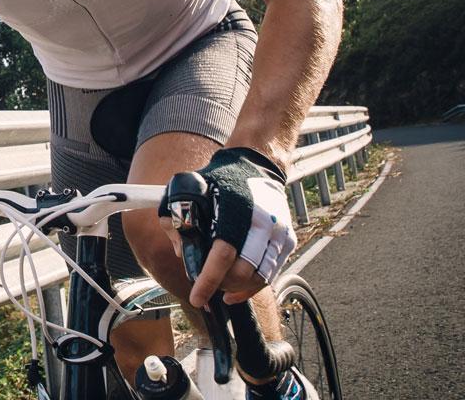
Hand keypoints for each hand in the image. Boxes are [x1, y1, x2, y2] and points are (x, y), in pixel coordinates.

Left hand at [184, 147, 295, 307]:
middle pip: (243, 271)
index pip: (223, 254)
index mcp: (235, 210)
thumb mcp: (186, 191)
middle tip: (207, 286)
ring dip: (238, 289)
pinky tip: (236, 292)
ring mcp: (278, 231)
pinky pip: (272, 273)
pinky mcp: (288, 238)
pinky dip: (254, 287)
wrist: (255, 165)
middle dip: (222, 285)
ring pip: (260, 276)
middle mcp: (261, 222)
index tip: (196, 299)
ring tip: (221, 288)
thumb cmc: (218, 180)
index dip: (209, 280)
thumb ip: (176, 221)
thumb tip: (182, 253)